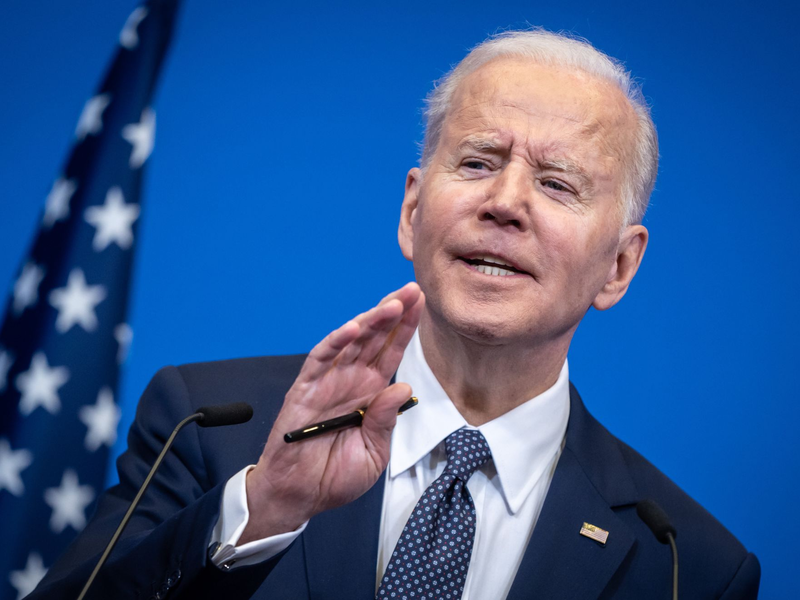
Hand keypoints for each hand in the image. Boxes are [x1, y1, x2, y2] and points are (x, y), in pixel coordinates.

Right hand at [240, 282, 423, 541]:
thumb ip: (385, 420)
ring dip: (370, 322)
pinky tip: (353, 329)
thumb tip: (402, 388)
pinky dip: (334, 343)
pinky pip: (320, 360)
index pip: (392, 352)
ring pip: (351, 342)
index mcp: (371, 392)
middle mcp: (351, 380)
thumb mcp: (373, 452)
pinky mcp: (305, 389)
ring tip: (392, 305)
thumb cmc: (335, 475)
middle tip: (411, 290)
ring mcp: (328, 382)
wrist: (299, 495)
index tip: (421, 303)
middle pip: (375, 338)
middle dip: (393, 313)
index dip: (406, 328)